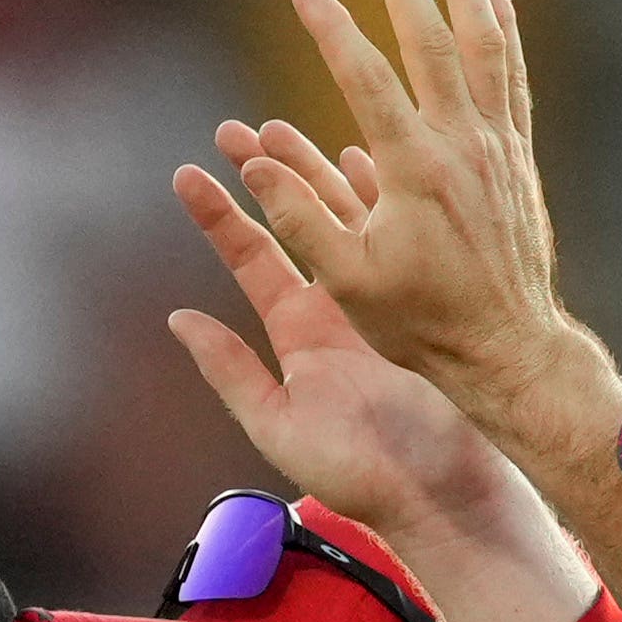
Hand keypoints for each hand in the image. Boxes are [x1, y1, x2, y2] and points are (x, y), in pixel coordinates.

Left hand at [158, 152, 525, 540]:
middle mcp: (337, 310)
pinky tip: (368, 158)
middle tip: (233, 128)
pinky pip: (400, 235)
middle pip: (294, 227)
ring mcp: (384, 300)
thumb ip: (231, 371)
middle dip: (264, 176)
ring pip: (344, 220)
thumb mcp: (280, 424)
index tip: (188, 173)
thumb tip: (178, 319)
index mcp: (299, 336)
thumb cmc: (363, 472)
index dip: (220, 216)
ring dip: (316, 173)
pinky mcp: (424, 300)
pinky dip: (383, 198)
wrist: (443, 492)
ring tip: (287, 128)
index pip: (253, 259)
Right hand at [220, 0, 599, 438]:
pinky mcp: (515, 154)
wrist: (507, 345)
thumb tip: (259, 161)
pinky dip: (502, 26)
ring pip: (482, 43)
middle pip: (431, 40)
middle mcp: (460, 143)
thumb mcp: (346, 282)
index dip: (333, 30)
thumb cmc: (420, 323)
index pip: (366, 78)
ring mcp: (495, 144)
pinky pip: (510, 73)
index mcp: (413, 169)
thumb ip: (300, 217)